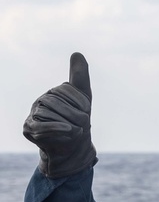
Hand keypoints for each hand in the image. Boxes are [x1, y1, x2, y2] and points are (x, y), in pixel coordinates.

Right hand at [23, 52, 97, 177]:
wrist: (73, 148)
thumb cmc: (78, 122)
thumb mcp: (84, 99)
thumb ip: (80, 77)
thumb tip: (77, 53)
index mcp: (53, 93)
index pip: (65, 89)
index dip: (80, 101)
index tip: (87, 110)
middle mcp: (41, 101)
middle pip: (56, 101)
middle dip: (76, 114)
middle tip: (84, 124)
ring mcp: (33, 114)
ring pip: (49, 113)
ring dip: (69, 123)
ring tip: (76, 131)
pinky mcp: (29, 128)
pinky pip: (41, 126)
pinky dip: (57, 129)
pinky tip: (69, 131)